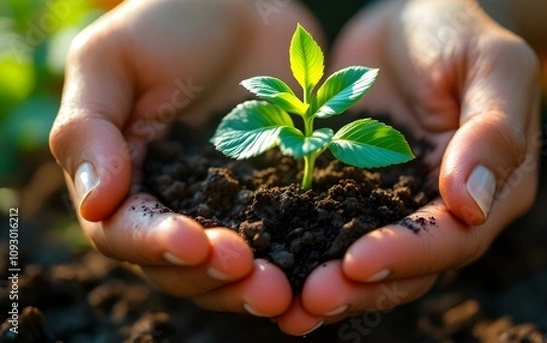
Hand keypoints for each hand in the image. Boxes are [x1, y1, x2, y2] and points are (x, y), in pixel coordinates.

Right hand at [49, 0, 321, 317]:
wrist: (246, 5)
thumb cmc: (168, 22)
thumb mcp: (111, 59)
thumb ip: (88, 128)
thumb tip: (97, 202)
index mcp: (125, 179)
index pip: (124, 231)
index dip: (154, 244)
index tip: (193, 241)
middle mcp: (174, 204)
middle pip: (179, 266)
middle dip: (212, 277)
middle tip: (252, 278)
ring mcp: (228, 205)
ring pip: (229, 269)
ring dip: (250, 288)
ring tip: (283, 293)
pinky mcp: (275, 198)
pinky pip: (282, 242)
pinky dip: (294, 265)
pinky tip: (314, 277)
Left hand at [277, 0, 539, 334]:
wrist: (412, 18)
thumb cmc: (459, 32)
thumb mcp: (492, 65)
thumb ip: (493, 132)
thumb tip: (469, 203)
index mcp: (490, 191)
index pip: (452, 238)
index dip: (408, 254)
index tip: (357, 262)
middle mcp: (439, 209)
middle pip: (406, 266)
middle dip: (358, 287)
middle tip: (310, 300)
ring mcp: (392, 203)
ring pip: (364, 259)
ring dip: (327, 282)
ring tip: (281, 302)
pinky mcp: (351, 188)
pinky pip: (327, 224)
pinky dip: (301, 247)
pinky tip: (267, 260)